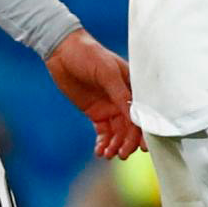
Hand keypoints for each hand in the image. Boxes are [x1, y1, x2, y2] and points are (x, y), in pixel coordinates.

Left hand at [45, 29, 145, 159]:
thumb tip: (135, 116)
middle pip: (131, 126)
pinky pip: (103, 132)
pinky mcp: (96, 113)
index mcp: (133, 86)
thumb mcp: (107, 72)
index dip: (144, 130)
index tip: (144, 148)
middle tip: (121, 154)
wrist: (63, 52)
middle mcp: (124, 98)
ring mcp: (110, 106)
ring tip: (108, 154)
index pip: (143, 112)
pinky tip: (99, 151)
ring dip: (115, 144)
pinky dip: (103, 143)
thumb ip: (121, 94)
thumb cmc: (89, 55)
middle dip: (128, 142)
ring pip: (118, 132)